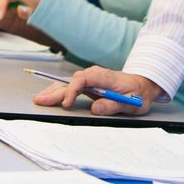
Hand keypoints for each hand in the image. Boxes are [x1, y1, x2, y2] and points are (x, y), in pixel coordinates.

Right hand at [33, 66, 164, 115]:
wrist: (144, 85)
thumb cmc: (139, 94)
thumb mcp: (131, 102)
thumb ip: (113, 105)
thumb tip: (95, 108)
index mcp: (106, 77)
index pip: (85, 79)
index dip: (73, 90)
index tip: (67, 103)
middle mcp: (96, 75)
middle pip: (73, 81)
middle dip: (57, 90)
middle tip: (40, 101)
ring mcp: (92, 79)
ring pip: (70, 82)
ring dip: (54, 90)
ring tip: (39, 99)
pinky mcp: (89, 85)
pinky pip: (72, 86)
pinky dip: (59, 91)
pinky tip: (49, 96)